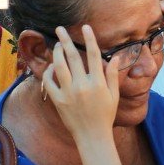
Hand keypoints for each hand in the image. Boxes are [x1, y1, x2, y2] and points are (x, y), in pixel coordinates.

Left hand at [42, 25, 118, 140]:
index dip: (90, 39)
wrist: (93, 136)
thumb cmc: (105, 116)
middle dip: (65, 40)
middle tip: (60, 29)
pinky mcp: (58, 101)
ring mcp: (69, 93)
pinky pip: (50, 83)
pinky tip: (51, 67)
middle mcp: (83, 85)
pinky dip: (49, 73)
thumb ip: (112, 76)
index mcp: (98, 83)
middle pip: (73, 56)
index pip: (94, 55)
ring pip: (59, 66)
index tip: (85, 27)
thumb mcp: (114, 95)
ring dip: (56, 53)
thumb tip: (114, 58)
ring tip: (55, 45)